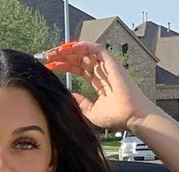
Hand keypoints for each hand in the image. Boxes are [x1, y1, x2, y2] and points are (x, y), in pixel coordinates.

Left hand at [40, 41, 155, 133]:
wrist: (130, 117)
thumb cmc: (116, 117)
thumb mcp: (90, 112)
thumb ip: (79, 102)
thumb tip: (68, 95)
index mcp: (98, 83)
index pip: (78, 69)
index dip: (64, 66)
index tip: (50, 66)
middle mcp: (101, 73)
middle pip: (79, 59)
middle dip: (63, 57)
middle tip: (48, 56)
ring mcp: (106, 67)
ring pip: (85, 52)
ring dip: (70, 50)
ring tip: (55, 51)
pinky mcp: (111, 63)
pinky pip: (96, 49)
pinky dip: (83, 46)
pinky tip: (70, 48)